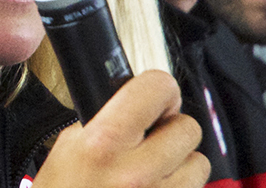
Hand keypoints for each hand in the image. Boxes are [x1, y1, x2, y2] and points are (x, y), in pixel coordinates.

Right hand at [33, 70, 208, 187]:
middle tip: (150, 141)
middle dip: (171, 131)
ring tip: (151, 176)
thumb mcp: (66, 151)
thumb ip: (105, 123)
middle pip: (188, 128)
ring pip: (199, 165)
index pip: (156, 89)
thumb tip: (138, 107)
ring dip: (180, 166)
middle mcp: (137, 173)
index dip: (158, 89)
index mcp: (104, 144)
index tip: (155, 97)